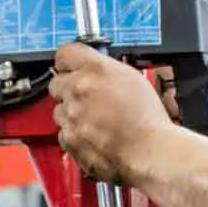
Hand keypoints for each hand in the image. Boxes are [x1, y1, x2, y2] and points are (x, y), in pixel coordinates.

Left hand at [50, 42, 172, 184]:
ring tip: (96, 121)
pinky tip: (95, 136)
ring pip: (59, 110)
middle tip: (88, 98)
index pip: (64, 54)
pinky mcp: (69, 140)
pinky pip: (64, 133)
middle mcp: (78, 90)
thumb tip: (94, 70)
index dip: (70, 62)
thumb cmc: (148, 120)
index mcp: (95, 69)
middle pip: (57, 83)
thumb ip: (105, 70)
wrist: (150, 152)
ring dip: (72, 113)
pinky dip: (75, 135)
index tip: (72, 67)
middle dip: (69, 89)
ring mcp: (71, 116)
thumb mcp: (132, 78)